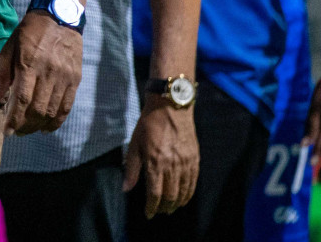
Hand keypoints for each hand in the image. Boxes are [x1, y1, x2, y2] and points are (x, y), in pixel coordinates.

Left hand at [0, 12, 81, 135]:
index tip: (7, 131)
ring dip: (39, 125)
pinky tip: (47, 128)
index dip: (14, 119)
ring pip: (52, 110)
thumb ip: (0, 76)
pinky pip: (67, 106)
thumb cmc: (29, 32)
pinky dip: (57, 120)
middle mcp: (49, 72)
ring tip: (28, 130)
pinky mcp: (75, 79)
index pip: (22, 99)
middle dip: (26, 125)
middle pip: (38, 109)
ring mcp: (64, 77)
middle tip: (16, 132)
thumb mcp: (9, 48)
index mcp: (29, 64)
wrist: (60, 16)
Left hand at [124, 101, 198, 217]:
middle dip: (164, 207)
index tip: (148, 213)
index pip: (155, 193)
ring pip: (184, 191)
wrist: (170, 107)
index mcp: (155, 162)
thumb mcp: (134, 144)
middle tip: (159, 211)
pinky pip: (194, 182)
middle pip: (171, 195)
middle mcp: (172, 165)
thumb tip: (126, 188)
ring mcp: (186, 162)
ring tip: (170, 208)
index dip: (152, 207)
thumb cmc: (148, 124)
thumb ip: (132, 168)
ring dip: (177, 203)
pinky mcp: (195, 159)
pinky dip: (189, 193)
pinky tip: (184, 197)